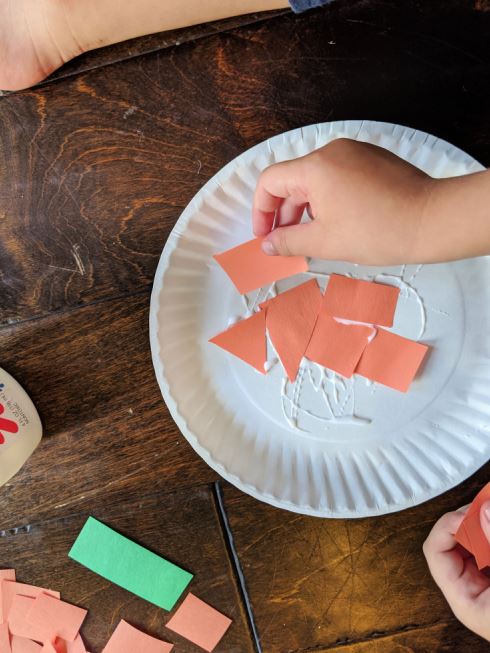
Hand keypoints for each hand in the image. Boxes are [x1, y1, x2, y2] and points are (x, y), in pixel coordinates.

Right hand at [253, 138, 434, 264]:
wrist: (431, 220)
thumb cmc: (378, 230)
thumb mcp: (325, 241)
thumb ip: (289, 241)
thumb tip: (267, 245)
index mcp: (315, 167)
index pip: (270, 181)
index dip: (261, 211)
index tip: (266, 235)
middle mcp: (332, 151)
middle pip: (293, 180)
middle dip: (285, 213)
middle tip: (288, 243)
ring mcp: (355, 152)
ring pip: (316, 179)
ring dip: (307, 208)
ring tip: (316, 237)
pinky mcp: (372, 160)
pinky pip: (338, 176)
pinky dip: (329, 199)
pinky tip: (340, 223)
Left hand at [423, 501, 489, 640]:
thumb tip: (484, 510)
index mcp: (465, 599)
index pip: (435, 551)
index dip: (449, 525)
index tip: (473, 511)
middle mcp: (472, 590)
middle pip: (454, 541)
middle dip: (472, 518)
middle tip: (489, 502)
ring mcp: (486, 582)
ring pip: (475, 540)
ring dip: (486, 520)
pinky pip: (486, 547)